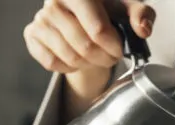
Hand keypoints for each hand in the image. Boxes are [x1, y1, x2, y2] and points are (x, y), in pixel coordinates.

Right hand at [24, 0, 154, 73]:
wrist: (86, 17)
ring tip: (96, 55)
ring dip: (89, 64)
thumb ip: (142, 15)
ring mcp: (41, 19)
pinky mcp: (32, 35)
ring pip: (70, 58)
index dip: (113, 47)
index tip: (119, 50)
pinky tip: (78, 57)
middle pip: (85, 47)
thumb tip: (143, 29)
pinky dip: (69, 67)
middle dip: (104, 58)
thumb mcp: (130, 9)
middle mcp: (54, 3)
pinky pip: (52, 63)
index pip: (98, 30)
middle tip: (111, 56)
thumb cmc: (110, 12)